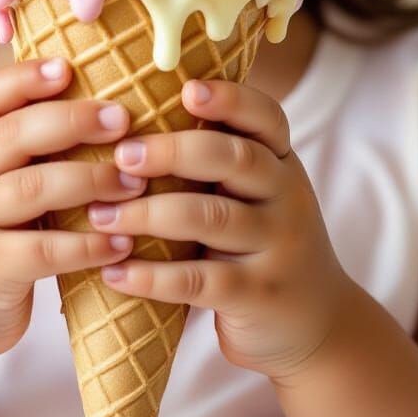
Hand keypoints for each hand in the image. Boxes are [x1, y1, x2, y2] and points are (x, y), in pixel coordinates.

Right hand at [0, 58, 145, 374]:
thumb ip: (22, 149)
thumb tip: (100, 103)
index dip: (25, 77)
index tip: (69, 67)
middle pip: (14, 135)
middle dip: (73, 121)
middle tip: (123, 120)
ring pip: (31, 189)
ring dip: (91, 181)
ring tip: (136, 182)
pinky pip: (42, 252)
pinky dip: (87, 245)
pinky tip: (122, 244)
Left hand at [84, 79, 351, 383]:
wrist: (318, 326)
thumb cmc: (261, 242)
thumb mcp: (257, 194)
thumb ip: (217, 160)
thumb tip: (134, 113)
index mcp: (282, 162)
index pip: (265, 117)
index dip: (229, 99)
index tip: (186, 90)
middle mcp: (287, 197)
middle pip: (234, 159)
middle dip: (173, 151)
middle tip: (122, 155)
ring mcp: (278, 247)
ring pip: (212, 218)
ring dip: (148, 214)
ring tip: (99, 215)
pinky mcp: (259, 295)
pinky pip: (201, 281)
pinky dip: (152, 277)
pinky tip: (113, 272)